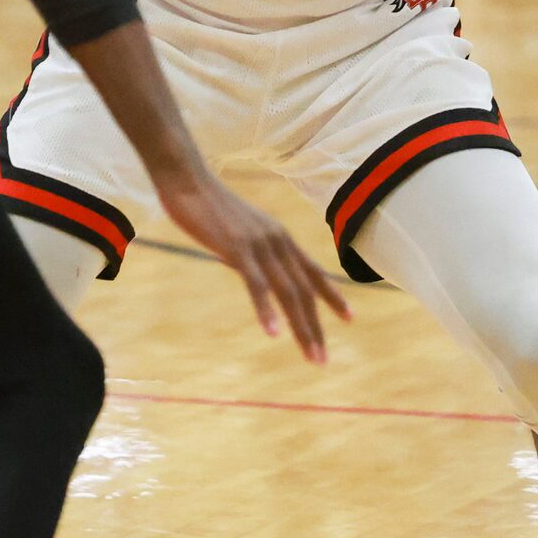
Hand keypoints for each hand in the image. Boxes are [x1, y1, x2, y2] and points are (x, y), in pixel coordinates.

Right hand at [157, 170, 350, 362]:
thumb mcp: (239, 229)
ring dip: (302, 328)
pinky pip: (257, 285)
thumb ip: (250, 250)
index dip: (333, 296)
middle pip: (305, 290)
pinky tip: (274, 334)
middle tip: (323, 360)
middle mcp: (278, 242)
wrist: (187, 177)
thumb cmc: (207, 203)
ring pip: (289, 293)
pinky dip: (267, 311)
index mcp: (280, 238)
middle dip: (316, 327)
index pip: (313, 271)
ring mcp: (260, 245)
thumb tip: (250, 268)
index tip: (350, 319)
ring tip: (311, 356)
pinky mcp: (237, 249)